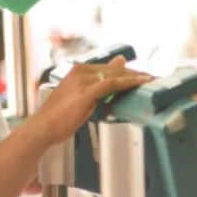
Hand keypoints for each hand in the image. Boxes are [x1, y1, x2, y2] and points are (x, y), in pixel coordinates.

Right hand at [28, 56, 149, 144]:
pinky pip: (113, 83)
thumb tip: (103, 90)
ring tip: (152, 80)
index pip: (109, 68)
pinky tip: (142, 83)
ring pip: (116, 74)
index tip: (143, 77)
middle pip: (115, 69)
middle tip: (153, 77)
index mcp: (78, 71)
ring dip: (136, 77)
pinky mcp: (87, 91)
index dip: (127, 72)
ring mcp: (84, 80)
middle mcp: (81, 71)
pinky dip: (129, 82)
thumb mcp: (81, 100)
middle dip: (135, 73)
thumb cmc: (59, 118)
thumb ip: (94, 90)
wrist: (43, 128)